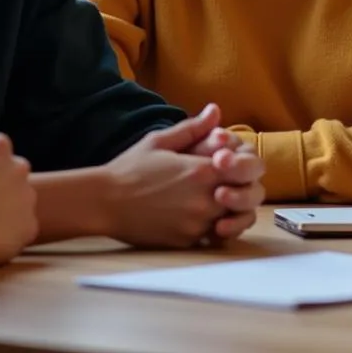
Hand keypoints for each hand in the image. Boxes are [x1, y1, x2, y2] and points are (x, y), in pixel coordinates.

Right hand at [102, 112, 256, 247]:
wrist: (105, 202)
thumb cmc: (131, 168)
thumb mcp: (160, 141)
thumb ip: (193, 128)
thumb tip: (215, 110)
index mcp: (201, 171)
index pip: (246, 169)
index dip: (244, 165)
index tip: (233, 162)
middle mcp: (204, 200)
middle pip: (246, 197)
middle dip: (242, 188)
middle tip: (229, 182)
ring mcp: (197, 225)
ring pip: (234, 219)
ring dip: (230, 210)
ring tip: (216, 199)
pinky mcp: (187, 242)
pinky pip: (214, 237)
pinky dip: (214, 228)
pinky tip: (200, 215)